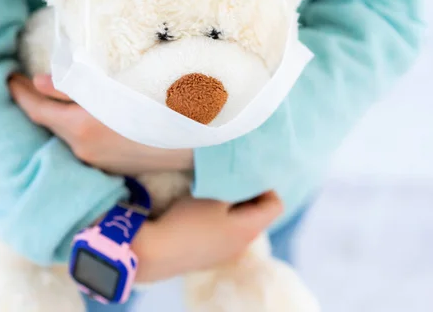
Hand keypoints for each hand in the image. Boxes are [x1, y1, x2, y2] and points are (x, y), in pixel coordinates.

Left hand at [8, 73, 193, 175]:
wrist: (194, 144)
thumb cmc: (159, 106)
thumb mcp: (115, 88)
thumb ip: (73, 85)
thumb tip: (38, 80)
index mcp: (81, 127)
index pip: (35, 110)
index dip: (19, 93)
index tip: (8, 78)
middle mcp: (82, 149)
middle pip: (48, 124)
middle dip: (35, 104)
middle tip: (26, 83)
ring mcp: (95, 161)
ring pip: (64, 134)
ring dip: (54, 117)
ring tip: (50, 97)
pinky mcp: (108, 166)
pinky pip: (79, 145)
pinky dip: (71, 128)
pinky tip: (78, 116)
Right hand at [132, 191, 283, 282]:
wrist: (155, 252)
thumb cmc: (188, 220)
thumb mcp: (214, 194)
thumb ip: (235, 184)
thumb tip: (248, 178)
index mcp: (250, 229)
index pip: (276, 205)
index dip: (265, 186)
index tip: (242, 176)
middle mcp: (243, 245)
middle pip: (258, 215)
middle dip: (246, 195)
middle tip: (225, 181)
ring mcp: (226, 254)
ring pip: (239, 225)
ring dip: (231, 209)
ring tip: (209, 197)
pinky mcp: (209, 258)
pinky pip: (224, 235)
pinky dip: (218, 222)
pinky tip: (196, 216)